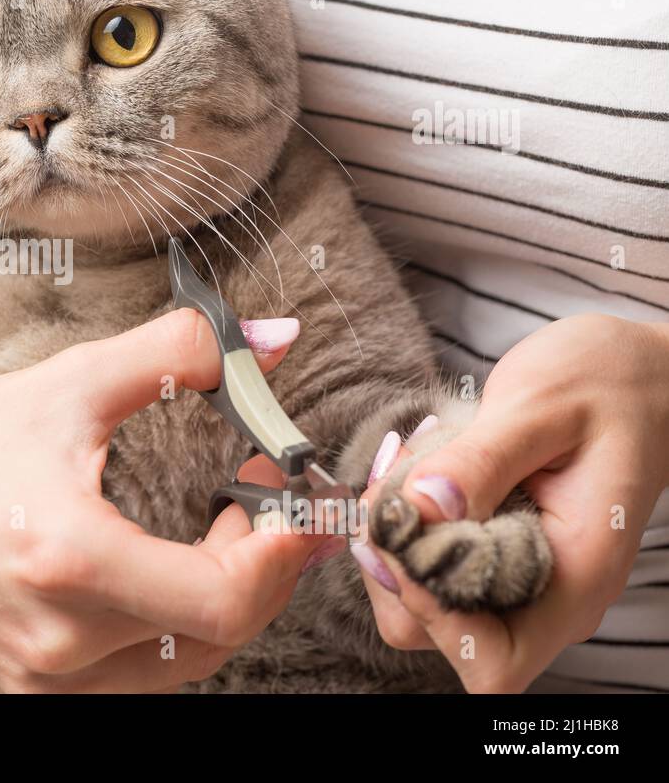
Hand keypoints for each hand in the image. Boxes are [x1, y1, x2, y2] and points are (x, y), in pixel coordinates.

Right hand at [0, 300, 339, 691]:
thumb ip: (179, 352)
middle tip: (260, 501)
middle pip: (216, 635)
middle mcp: (56, 639)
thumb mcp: (72, 383)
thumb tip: (277, 338)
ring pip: (183, 664)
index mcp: (68, 559)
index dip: (278, 556)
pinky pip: (137, 680)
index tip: (289, 499)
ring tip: (222, 535)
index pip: (222, 598)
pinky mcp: (31, 692)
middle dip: (260, 566)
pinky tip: (170, 578)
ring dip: (221, 601)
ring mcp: (42, 679)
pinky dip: (173, 631)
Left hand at [353, 314, 668, 691]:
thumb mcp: (539, 406)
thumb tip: (420, 508)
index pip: (493, 659)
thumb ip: (479, 460)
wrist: (636, 371)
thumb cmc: (605, 383)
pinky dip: (404, 515)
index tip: (405, 531)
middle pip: (433, 628)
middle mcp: (544, 593)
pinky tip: (421, 460)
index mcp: (575, 576)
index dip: (431, 613)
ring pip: (416, 593)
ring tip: (413, 456)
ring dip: (393, 529)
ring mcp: (515, 575)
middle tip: (398, 471)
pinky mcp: (490, 550)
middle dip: (393, 556)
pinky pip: (424, 556)